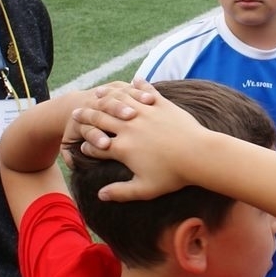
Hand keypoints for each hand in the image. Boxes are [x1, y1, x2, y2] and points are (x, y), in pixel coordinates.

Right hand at [69, 89, 203, 200]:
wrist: (199, 155)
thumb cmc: (173, 175)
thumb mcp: (144, 189)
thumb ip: (120, 192)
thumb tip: (100, 196)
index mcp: (122, 148)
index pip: (96, 146)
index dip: (87, 147)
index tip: (83, 147)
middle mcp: (128, 127)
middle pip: (100, 119)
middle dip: (86, 117)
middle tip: (77, 114)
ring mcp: (144, 112)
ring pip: (118, 100)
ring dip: (106, 97)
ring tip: (97, 94)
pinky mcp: (161, 104)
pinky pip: (146, 91)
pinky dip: (138, 86)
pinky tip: (134, 81)